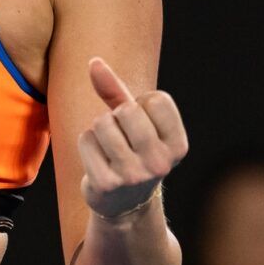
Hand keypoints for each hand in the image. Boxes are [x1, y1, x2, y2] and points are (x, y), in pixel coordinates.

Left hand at [77, 56, 188, 220]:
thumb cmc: (131, 150)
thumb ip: (116, 89)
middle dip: (117, 116)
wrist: (122, 203)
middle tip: (122, 138)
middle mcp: (161, 163)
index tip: (142, 126)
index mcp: (178, 145)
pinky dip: (86, 144)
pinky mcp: (106, 184)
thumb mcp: (133, 121)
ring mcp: (134, 176)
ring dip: (99, 130)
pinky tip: (97, 161)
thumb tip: (93, 62)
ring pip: (102, 123)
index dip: (142, 105)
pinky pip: (85, 140)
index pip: (157, 99)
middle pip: (127, 110)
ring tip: (108, 149)